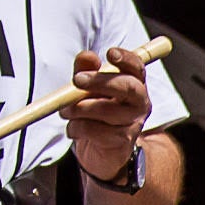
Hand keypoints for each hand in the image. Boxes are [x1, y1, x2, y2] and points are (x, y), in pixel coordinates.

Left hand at [63, 46, 154, 180]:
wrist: (105, 151)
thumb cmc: (97, 113)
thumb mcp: (89, 88)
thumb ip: (87, 70)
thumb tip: (87, 56)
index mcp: (134, 84)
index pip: (136, 67)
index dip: (126, 58)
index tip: (109, 53)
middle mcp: (139, 103)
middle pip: (127, 87)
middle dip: (99, 81)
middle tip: (76, 80)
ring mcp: (133, 123)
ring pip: (107, 110)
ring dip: (79, 109)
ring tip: (65, 110)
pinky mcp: (122, 141)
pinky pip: (95, 130)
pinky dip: (77, 128)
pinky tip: (73, 129)